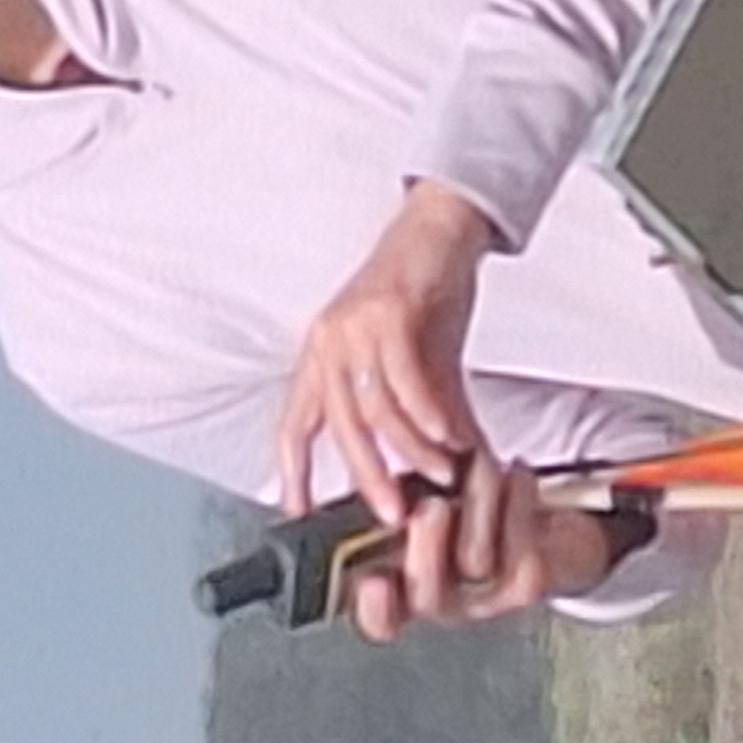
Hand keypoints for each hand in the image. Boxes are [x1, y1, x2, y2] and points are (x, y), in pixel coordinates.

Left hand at [275, 180, 499, 523]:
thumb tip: (450, 464)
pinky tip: (449, 437)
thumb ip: (426, 412)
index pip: (294, 426)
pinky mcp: (390, 312)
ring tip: (441, 475)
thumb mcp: (418, 361)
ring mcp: (356, 326)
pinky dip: (428, 412)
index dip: (292, 473)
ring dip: (412, 449)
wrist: (442, 228)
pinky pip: (404, 376)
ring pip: (376, 406)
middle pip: (339, 426)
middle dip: (366, 476)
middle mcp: (329, 343)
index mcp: (322, 358)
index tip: (300, 514)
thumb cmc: (425, 293)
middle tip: (392, 513)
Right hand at [342, 456, 618, 641]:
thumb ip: (400, 501)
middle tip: (431, 506)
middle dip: (426, 549)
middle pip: (424, 596)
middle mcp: (444, 603)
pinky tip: (519, 471)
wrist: (554, 533)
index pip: (380, 616)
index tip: (371, 580)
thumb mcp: (427, 501)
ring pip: (473, 559)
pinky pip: (520, 545)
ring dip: (477, 499)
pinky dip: (518, 499)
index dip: (373, 608)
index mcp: (407, 585)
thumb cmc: (476, 513)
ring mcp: (487, 600)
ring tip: (481, 460)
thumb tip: (382, 483)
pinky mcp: (529, 585)